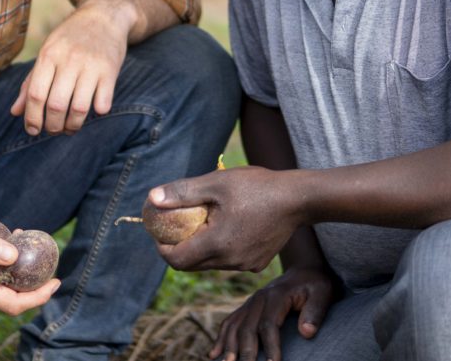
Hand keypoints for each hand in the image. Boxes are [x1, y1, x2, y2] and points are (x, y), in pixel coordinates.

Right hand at [0, 209, 59, 314]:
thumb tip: (15, 256)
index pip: (12, 303)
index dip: (38, 297)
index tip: (56, 281)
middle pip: (10, 298)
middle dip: (32, 281)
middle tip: (47, 258)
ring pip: (1, 288)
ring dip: (17, 271)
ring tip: (23, 240)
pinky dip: (4, 267)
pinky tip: (7, 244)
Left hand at [10, 1, 127, 134]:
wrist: (104, 16)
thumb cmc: (70, 39)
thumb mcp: (47, 53)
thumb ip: (31, 83)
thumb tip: (15, 112)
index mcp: (48, 55)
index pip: (35, 94)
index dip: (32, 118)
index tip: (33, 130)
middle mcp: (69, 59)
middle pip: (56, 105)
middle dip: (53, 127)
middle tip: (54, 130)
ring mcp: (91, 65)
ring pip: (79, 109)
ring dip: (73, 126)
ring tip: (70, 127)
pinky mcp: (110, 70)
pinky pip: (103, 103)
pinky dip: (97, 112)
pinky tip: (93, 110)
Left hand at [153, 166, 299, 271]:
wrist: (298, 198)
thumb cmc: (257, 187)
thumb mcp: (216, 183)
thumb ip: (183, 192)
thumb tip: (153, 198)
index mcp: (217, 245)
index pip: (176, 260)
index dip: (162, 247)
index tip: (159, 231)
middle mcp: (230, 262)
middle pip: (192, 264)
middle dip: (179, 247)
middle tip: (176, 225)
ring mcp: (245, 265)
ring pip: (210, 263)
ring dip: (200, 247)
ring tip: (204, 221)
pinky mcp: (257, 263)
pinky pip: (229, 261)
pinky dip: (220, 248)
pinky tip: (228, 225)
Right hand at [210, 266, 336, 360]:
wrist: (303, 270)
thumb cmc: (315, 285)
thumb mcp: (323, 292)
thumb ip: (315, 311)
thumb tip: (306, 333)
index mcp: (276, 296)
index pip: (269, 324)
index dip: (270, 347)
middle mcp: (259, 299)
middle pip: (247, 328)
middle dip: (246, 352)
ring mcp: (250, 303)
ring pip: (234, 326)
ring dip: (228, 347)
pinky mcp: (247, 308)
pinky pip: (229, 322)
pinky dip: (221, 338)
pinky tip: (214, 355)